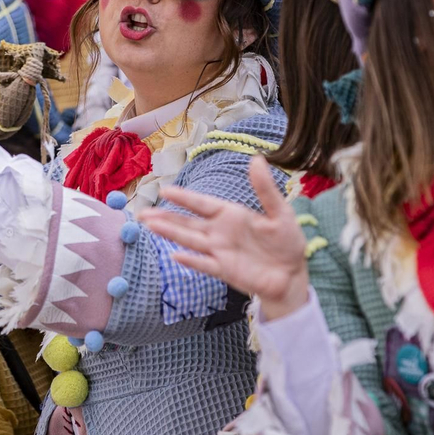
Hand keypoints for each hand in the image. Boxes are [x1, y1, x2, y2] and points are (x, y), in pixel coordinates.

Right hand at [138, 157, 307, 320]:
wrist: (292, 275)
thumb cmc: (287, 242)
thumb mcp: (281, 213)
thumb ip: (265, 189)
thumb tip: (257, 158)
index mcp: (231, 215)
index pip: (202, 204)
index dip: (184, 198)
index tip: (164, 190)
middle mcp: (220, 232)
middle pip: (187, 223)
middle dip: (165, 217)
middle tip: (141, 213)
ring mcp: (220, 252)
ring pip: (190, 241)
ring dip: (170, 234)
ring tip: (149, 226)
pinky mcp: (225, 270)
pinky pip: (205, 264)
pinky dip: (191, 261)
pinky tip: (175, 255)